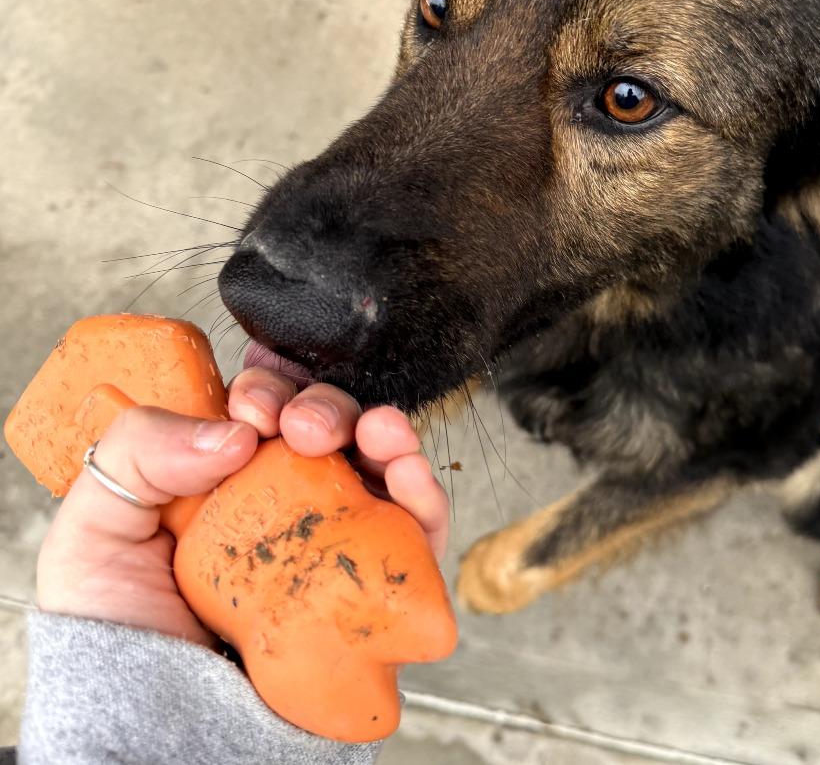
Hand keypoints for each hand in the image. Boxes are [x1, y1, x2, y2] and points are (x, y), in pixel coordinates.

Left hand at [36, 370, 448, 647]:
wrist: (164, 737)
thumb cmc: (124, 642)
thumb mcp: (94, 534)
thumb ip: (137, 454)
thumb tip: (234, 433)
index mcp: (220, 478)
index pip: (256, 408)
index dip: (266, 391)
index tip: (253, 409)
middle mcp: (281, 502)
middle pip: (321, 426)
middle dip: (321, 408)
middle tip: (302, 429)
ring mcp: (330, 541)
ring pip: (374, 463)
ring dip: (381, 430)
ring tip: (375, 432)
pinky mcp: (374, 584)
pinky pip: (417, 528)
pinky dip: (424, 490)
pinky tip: (409, 473)